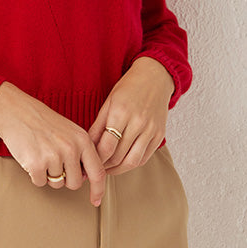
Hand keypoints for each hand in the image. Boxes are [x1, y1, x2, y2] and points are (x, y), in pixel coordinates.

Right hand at [0, 82, 106, 205]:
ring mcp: (54, 157)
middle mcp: (71, 149)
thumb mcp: (69, 130)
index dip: (98, 189)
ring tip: (41, 155)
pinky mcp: (36, 164)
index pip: (97, 171)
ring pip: (57, 184)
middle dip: (65, 179)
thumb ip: (81, 151)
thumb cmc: (41, 121)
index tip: (96, 200)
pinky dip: (35, 174)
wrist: (15, 111)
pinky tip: (31, 157)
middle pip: (75, 183)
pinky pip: (40, 182)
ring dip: (48, 175)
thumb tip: (86, 176)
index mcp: (82, 139)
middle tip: (54, 163)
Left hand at [88, 57, 175, 175]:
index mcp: (121, 112)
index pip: (106, 146)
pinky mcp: (159, 135)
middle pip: (118, 156)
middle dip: (104, 166)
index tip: (87, 162)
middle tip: (93, 169)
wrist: (155, 77)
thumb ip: (98, 125)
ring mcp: (151, 130)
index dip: (95, 159)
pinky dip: (132, 164)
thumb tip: (87, 147)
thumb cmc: (129, 88)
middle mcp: (138, 122)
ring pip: (132, 161)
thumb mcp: (108, 102)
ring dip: (117, 170)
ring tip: (106, 169)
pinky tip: (121, 163)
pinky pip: (145, 157)